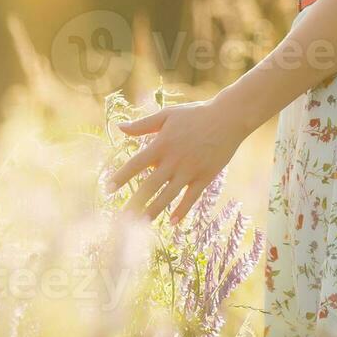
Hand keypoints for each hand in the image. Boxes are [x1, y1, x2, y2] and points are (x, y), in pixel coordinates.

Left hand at [104, 98, 247, 224]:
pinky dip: (181, 210)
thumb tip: (119, 128)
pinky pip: (191, 198)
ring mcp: (190, 170)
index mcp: (162, 144)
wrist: (228, 118)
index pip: (136, 164)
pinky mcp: (205, 177)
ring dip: (153, 210)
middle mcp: (174, 160)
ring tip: (140, 223)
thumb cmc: (195, 114)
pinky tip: (171, 222)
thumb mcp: (168, 115)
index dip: (121, 177)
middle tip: (121, 217)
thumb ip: (143, 125)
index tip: (108, 189)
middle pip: (150, 185)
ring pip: (168, 195)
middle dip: (134, 202)